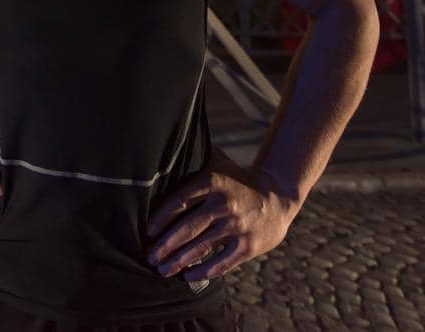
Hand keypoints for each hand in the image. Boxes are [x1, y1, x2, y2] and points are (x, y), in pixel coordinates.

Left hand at [143, 146, 297, 282]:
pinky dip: (204, 272)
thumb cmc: (235, 179)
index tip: (148, 231)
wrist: (276, 196)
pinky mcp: (248, 246)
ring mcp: (238, 226)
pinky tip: (188, 276)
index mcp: (213, 181)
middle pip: (188, 228)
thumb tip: (159, 148)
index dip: (161, 218)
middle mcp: (224, 204)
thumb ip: (192, 157)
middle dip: (166, 245)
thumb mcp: (216, 161)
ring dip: (179, 261)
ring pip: (202, 247)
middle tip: (150, 256)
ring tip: (163, 270)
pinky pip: (222, 263)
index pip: (180, 201)